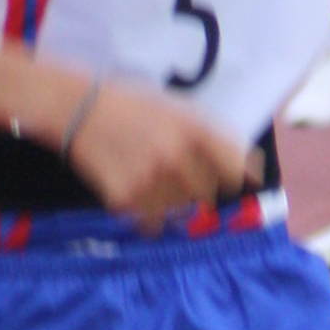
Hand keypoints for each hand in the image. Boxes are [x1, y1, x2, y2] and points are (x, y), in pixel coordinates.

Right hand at [63, 79, 253, 225]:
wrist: (78, 109)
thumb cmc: (129, 107)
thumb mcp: (175, 110)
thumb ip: (211, 136)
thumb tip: (251, 168)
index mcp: (191, 130)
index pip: (234, 167)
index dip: (234, 177)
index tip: (227, 180)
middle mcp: (175, 156)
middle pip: (207, 196)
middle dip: (196, 190)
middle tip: (174, 177)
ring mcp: (150, 179)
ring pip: (179, 212)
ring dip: (170, 204)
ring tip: (150, 181)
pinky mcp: (125, 198)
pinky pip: (149, 222)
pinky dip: (145, 215)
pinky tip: (133, 191)